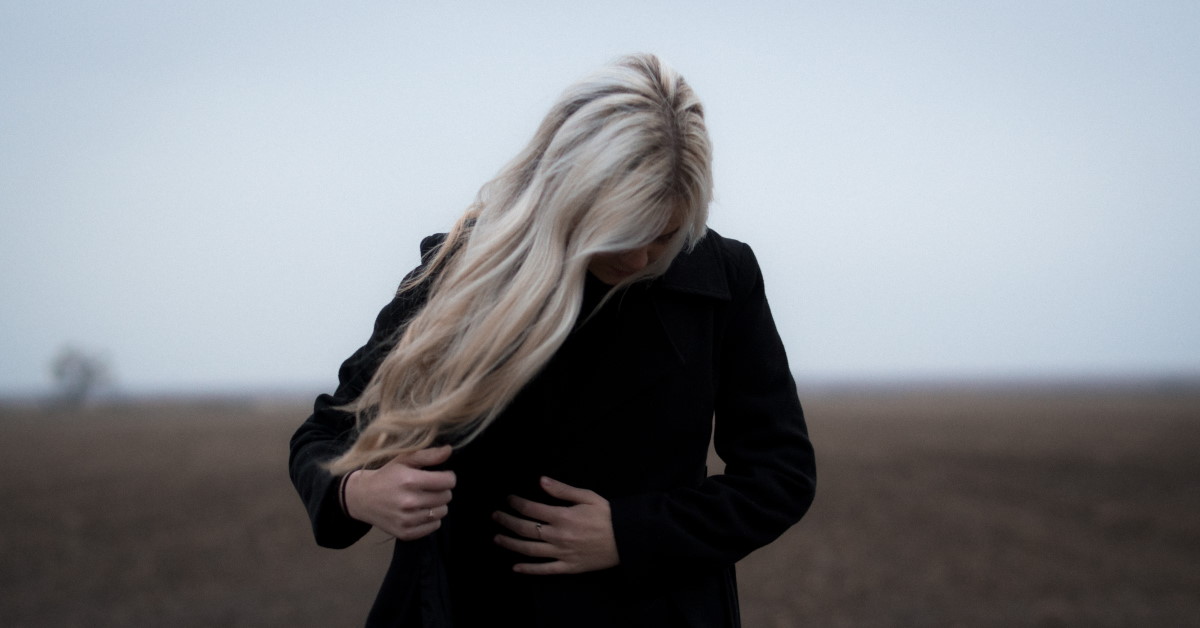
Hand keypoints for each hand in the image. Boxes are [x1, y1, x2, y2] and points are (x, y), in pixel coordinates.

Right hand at [343, 445, 455, 540]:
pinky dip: (431, 519)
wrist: (362, 498)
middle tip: (429, 487)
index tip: (441, 475)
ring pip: (442, 512)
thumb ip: (428, 455)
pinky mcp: (405, 533)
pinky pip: (434, 526)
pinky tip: (420, 511)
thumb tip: (449, 450)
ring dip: (437, 505)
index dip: (448, 477)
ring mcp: (407, 520)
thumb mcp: (404, 460)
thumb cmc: (386, 476)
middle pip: (446, 497)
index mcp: (409, 480)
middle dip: (442, 490)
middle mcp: (409, 502)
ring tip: (424, 499)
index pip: (448, 481)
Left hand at [492, 476, 618, 574]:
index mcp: (562, 516)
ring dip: (511, 544)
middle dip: (507, 522)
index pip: (531, 509)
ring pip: (529, 550)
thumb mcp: (587, 496)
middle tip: (496, 516)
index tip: (509, 499)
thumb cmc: (607, 515)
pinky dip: (529, 569)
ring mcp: (561, 553)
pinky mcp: (568, 567)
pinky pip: (544, 570)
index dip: (516, 503)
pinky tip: (516, 567)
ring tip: (498, 538)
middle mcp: (558, 536)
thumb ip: (562, 490)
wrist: (626, 539)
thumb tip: (541, 481)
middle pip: (525, 529)